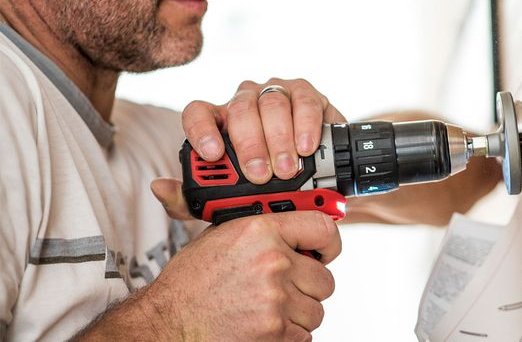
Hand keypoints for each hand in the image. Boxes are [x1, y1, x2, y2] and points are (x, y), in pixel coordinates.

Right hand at [77, 211, 340, 340]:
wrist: (165, 324)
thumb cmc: (189, 284)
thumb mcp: (219, 237)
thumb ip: (258, 227)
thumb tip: (290, 218)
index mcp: (261, 231)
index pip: (322, 228)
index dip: (329, 242)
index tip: (326, 250)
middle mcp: (273, 262)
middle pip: (324, 278)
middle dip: (308, 286)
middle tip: (286, 289)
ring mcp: (276, 299)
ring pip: (315, 310)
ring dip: (297, 314)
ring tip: (267, 308)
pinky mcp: (275, 332)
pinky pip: (304, 336)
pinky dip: (288, 335)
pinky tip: (263, 325)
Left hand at [153, 78, 344, 218]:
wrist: (312, 178)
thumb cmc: (266, 183)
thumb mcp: (228, 197)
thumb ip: (191, 199)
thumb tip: (160, 187)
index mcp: (219, 121)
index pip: (198, 112)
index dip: (201, 130)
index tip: (212, 154)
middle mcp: (244, 102)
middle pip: (240, 110)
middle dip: (250, 145)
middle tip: (260, 175)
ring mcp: (275, 93)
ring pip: (272, 104)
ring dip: (280, 139)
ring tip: (286, 169)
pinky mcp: (305, 94)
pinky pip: (304, 101)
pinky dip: (306, 125)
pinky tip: (306, 147)